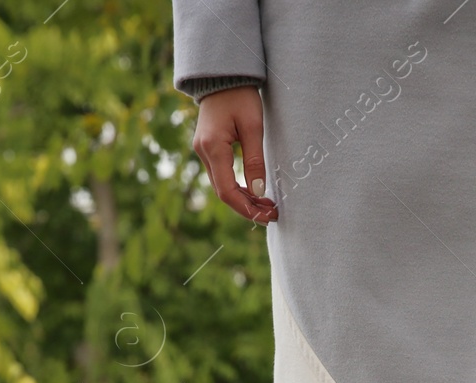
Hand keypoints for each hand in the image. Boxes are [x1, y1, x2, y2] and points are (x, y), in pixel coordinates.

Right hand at [191, 85, 276, 223]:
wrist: (223, 75)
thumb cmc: (240, 96)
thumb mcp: (253, 126)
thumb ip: (255, 160)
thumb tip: (259, 191)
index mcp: (213, 147)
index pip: (227, 191)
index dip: (247, 208)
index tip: (267, 215)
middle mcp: (203, 152)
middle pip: (223, 192)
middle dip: (247, 207)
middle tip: (272, 213)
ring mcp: (203, 150)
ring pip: (221, 185)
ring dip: (243, 198)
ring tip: (266, 204)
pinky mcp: (207, 147)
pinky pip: (221, 175)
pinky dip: (237, 186)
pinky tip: (254, 190)